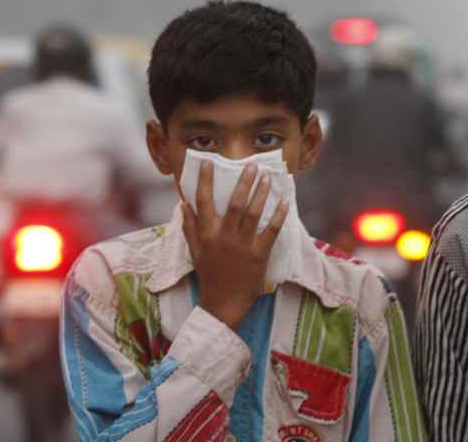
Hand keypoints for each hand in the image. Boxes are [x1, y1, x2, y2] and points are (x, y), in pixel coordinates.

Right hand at [180, 160, 289, 330]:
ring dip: (261, 194)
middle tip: (251, 166)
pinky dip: (278, 216)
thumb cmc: (209, 275)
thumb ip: (189, 227)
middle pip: (235, 203)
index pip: (204, 202)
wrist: (223, 304)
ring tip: (268, 178)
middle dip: (244, 183)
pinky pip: (271, 231)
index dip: (205, 181)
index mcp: (207, 234)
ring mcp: (243, 245)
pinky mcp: (259, 254)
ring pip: (253, 214)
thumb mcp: (195, 251)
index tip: (208, 163)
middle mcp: (224, 236)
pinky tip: (284, 202)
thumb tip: (183, 204)